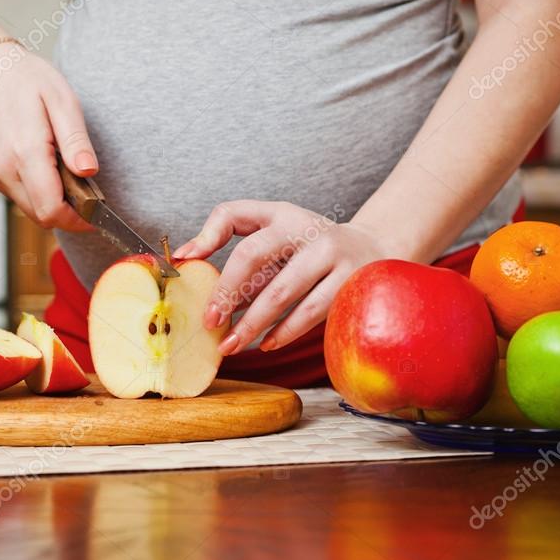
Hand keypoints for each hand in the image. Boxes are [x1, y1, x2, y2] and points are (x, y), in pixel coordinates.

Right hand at [0, 47, 95, 229]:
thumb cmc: (22, 78)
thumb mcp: (61, 100)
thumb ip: (76, 140)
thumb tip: (89, 172)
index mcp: (24, 153)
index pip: (52, 210)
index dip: (78, 220)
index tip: (96, 214)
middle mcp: (3, 169)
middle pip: (42, 216)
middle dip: (68, 212)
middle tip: (86, 192)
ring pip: (29, 208)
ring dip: (52, 201)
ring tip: (63, 171)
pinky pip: (17, 195)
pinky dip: (35, 191)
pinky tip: (43, 166)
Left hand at [173, 201, 389, 354]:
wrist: (374, 249)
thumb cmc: (310, 243)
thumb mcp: (275, 226)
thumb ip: (229, 232)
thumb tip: (185, 256)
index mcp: (282, 215)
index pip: (235, 220)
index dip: (209, 243)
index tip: (189, 273)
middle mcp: (307, 229)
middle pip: (254, 256)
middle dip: (227, 293)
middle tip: (210, 323)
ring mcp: (332, 255)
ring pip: (283, 293)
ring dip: (253, 324)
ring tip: (232, 345)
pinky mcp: (351, 282)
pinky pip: (311, 312)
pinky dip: (286, 331)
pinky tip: (267, 344)